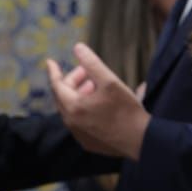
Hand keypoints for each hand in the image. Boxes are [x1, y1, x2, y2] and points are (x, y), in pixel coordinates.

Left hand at [47, 43, 151, 159]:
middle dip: (73, 81)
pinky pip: (80, 122)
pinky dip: (84, 109)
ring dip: (80, 95)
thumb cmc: (125, 110)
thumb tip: (78, 48)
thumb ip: (92, 63)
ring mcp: (80, 135)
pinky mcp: (89, 143)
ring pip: (72, 110)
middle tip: (87, 71)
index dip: (53, 71)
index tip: (50, 62)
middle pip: (64, 97)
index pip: (56, 85)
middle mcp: (72, 123)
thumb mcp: (110, 81)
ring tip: (96, 85)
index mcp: (73, 107)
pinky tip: (100, 104)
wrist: (141, 140)